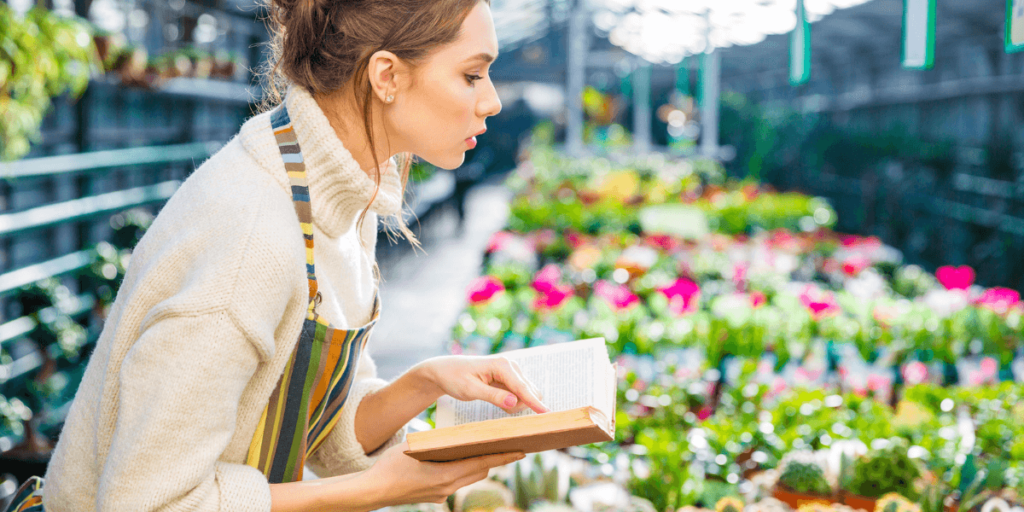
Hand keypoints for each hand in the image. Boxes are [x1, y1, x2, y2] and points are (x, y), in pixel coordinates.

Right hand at [362, 441, 524, 504]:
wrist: (373, 491)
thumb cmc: (391, 465)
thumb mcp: (417, 446)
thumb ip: (439, 442)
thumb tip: (457, 436)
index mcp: (446, 475)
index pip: (483, 463)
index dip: (503, 456)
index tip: (521, 450)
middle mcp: (448, 487)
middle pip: (480, 471)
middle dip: (494, 459)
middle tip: (510, 446)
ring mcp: (442, 495)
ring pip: (468, 477)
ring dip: (477, 465)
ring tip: (487, 450)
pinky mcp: (435, 497)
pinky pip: (455, 482)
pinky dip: (461, 471)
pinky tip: (456, 461)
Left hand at [415, 355, 548, 413]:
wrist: (445, 370)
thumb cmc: (455, 378)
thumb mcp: (470, 390)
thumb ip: (493, 396)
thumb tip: (514, 402)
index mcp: (502, 365)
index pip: (522, 387)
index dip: (534, 402)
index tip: (547, 414)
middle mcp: (511, 365)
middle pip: (528, 391)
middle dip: (520, 405)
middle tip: (498, 409)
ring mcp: (511, 371)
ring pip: (526, 393)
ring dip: (516, 404)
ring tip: (491, 400)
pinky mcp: (509, 378)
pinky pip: (520, 394)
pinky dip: (513, 402)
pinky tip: (498, 400)